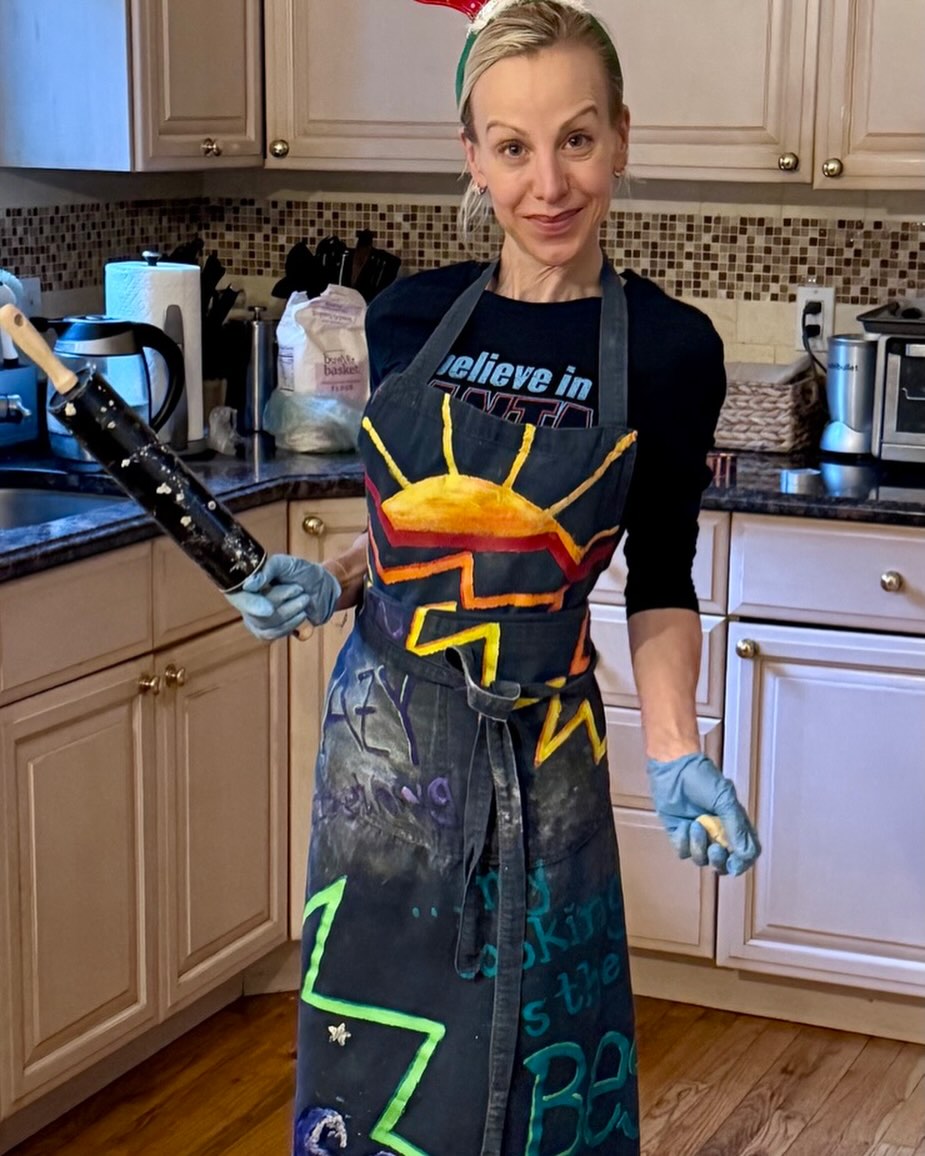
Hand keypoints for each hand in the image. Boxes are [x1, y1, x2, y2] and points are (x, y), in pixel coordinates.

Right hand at [225, 554, 340, 640]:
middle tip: (299, 589)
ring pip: (267, 625)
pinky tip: (301, 614)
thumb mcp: (285, 564)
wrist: (323, 588)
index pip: (239, 597)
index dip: (252, 605)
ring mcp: (255, 618)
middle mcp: (247, 601)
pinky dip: (291, 624)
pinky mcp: (267, 631)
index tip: (269, 610)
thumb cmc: (302, 572)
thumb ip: (267, 570)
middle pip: (257, 612)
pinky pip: (272, 634)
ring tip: (304, 599)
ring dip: (290, 611)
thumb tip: (248, 585)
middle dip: (282, 601)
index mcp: (246, 582)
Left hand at [646, 752, 760, 875]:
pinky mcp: (678, 835)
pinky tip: (683, 824)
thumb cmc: (702, 779)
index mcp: (734, 826)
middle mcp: (717, 834)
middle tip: (715, 848)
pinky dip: (684, 841)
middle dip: (719, 861)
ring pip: (701, 860)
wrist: (674, 768)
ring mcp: (697, 836)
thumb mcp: (725, 800)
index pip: (745, 854)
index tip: (734, 863)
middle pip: (723, 864)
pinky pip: (683, 852)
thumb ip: (737, 827)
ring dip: (699, 845)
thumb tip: (745, 855)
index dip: (741, 863)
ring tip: (695, 824)